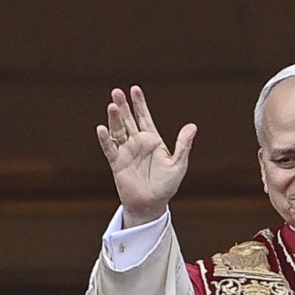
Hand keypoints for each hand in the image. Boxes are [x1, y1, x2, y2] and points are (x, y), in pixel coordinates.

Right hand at [97, 85, 196, 226]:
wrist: (152, 205)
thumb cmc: (166, 185)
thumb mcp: (178, 164)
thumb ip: (183, 145)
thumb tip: (192, 126)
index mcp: (152, 140)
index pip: (144, 117)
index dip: (139, 103)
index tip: (135, 89)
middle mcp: (137, 142)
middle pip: (128, 120)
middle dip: (123, 106)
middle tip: (117, 91)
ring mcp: (126, 152)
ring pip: (118, 131)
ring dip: (114, 119)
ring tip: (111, 105)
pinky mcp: (117, 163)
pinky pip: (110, 149)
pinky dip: (105, 139)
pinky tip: (102, 128)